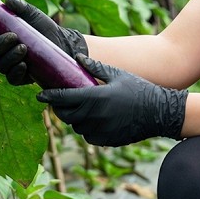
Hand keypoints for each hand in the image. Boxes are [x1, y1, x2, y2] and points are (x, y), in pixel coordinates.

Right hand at [0, 0, 86, 85]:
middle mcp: (1, 50)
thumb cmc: (43, 27)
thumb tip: (9, 0)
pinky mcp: (19, 76)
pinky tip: (24, 65)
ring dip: (9, 57)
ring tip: (24, 48)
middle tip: (14, 36)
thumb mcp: (33, 14)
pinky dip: (16, 72)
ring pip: (0, 65)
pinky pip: (11, 78)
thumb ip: (21, 7)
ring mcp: (9, 64)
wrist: (61, 43)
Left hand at [37, 56, 186, 146]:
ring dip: (74, 118)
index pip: (64, 98)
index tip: (40, 95)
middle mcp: (95, 116)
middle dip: (60, 108)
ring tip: (79, 108)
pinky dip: (86, 128)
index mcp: (96, 97)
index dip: (49, 96)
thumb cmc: (139, 89)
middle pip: (66, 115)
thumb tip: (77, 57)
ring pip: (76, 126)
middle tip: (59, 100)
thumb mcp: (117, 74)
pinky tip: (93, 119)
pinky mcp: (107, 141)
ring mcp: (101, 131)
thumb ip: (95, 67)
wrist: (160, 113)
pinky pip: (89, 136)